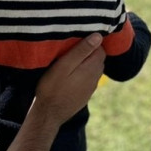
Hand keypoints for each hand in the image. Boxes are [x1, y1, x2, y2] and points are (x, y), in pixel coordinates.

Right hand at [3, 34, 104, 150]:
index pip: (101, 49)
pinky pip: (88, 79)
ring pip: (93, 69)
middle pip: (98, 58)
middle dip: (90, 51)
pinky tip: (71, 73)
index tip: (77, 39)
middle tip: (72, 46)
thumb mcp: (64, 65)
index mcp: (92, 68)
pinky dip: (83, 72)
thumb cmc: (52, 87)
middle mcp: (95, 78)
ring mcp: (90, 88)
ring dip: (86, 62)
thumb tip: (99, 36)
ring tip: (71, 58)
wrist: (49, 114)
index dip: (91, 42)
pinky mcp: (84, 95)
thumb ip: (81, 50)